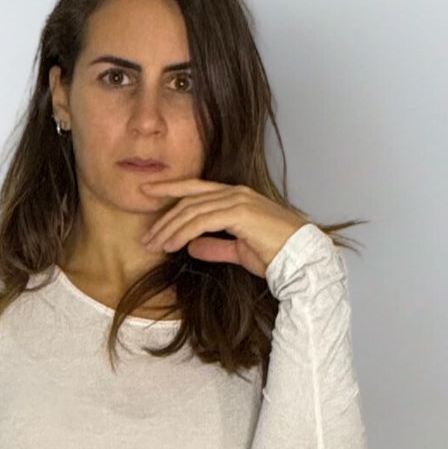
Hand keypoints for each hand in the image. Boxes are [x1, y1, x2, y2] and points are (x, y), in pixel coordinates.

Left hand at [135, 179, 311, 276]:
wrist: (301, 259)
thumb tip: (192, 247)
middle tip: (146, 237)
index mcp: (236, 197)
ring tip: (153, 245)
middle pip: (190, 200)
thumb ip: (215, 247)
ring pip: (192, 210)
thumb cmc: (276, 255)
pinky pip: (202, 221)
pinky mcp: (239, 213)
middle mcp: (236, 193)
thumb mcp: (238, 251)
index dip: (171, 189)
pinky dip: (182, 233)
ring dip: (169, 229)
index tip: (148, 193)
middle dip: (164, 218)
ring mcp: (238, 200)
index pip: (197, 189)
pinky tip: (171, 245)